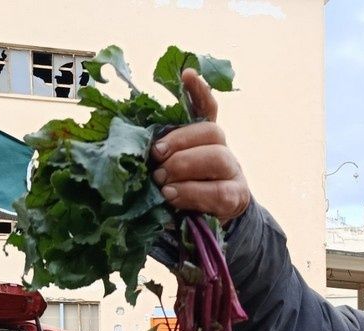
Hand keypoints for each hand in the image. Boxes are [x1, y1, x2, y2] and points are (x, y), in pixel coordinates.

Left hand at [151, 68, 250, 224]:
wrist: (208, 224)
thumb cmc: (179, 190)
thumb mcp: (164, 168)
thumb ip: (156, 154)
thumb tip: (127, 144)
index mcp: (203, 139)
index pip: (207, 107)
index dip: (198, 91)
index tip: (186, 74)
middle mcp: (222, 149)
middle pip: (212, 131)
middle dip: (181, 141)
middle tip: (156, 157)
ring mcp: (233, 172)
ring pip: (218, 157)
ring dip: (185, 166)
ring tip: (162, 182)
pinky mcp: (236, 197)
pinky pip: (218, 191)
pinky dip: (192, 192)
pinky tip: (172, 196)